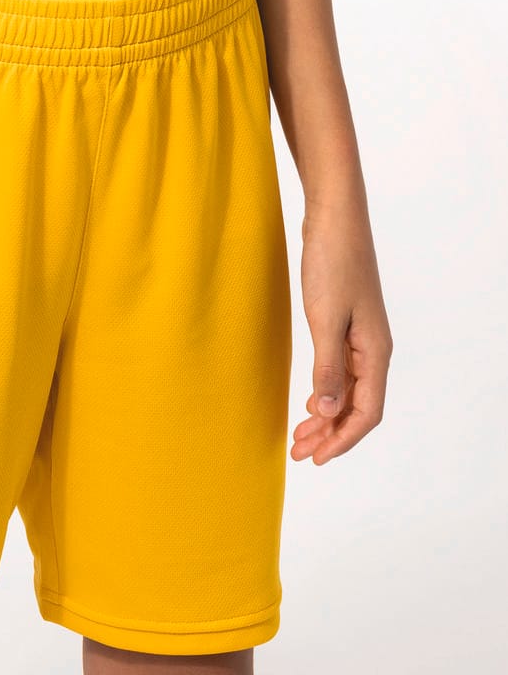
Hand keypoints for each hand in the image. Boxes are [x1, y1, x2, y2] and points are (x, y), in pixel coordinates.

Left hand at [291, 200, 392, 464]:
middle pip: (357, 407)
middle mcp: (373, 349)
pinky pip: (340, 371)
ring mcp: (360, 336)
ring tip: (298, 436)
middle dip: (330, 435)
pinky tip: (309, 401)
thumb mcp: (326, 318)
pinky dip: (325, 392)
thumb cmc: (333, 261)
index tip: (316, 458)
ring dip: (325, 416)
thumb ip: (327, 367)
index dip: (342, 440)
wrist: (334, 216)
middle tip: (298, 454)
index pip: (367, 412)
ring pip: (347, 391)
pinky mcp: (345, 324)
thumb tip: (328, 412)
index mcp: (375, 352)